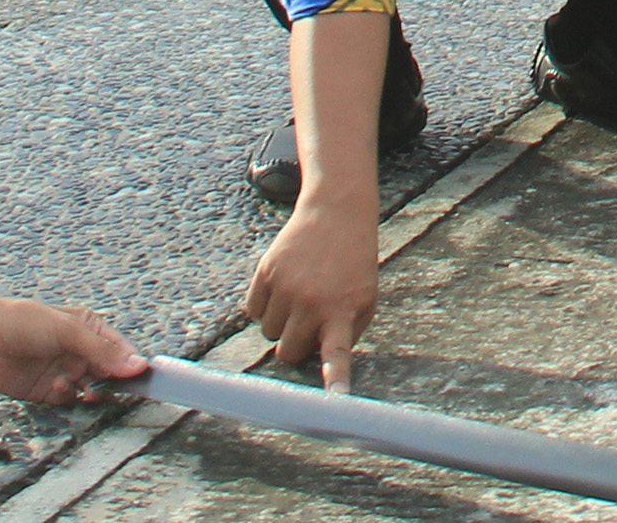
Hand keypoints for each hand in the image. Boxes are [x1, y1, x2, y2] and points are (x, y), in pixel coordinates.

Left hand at [0, 295, 145, 407]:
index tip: (144, 380)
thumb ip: (101, 351)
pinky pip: (69, 400)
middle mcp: (80, 352)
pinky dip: (68, 397)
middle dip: (114, 383)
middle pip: (110, 373)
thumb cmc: (22, 322)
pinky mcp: (47, 391)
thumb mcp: (67, 331)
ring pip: (92, 390)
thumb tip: (137, 365)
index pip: (122, 350)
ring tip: (85, 390)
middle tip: (113, 389)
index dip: (133, 365)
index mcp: (90, 329)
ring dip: (91, 392)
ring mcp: (64, 372)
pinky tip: (57, 387)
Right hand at [244, 199, 378, 391]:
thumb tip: (313, 366)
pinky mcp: (266, 271)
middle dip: (295, 346)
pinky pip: (252, 310)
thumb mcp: (364, 300)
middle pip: (287, 354)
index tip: (337, 401)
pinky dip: (264, 305)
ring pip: (267, 333)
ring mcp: (286, 286)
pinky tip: (283, 284)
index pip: (338, 354)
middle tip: (311, 322)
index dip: (335, 379)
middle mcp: (312, 302)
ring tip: (300, 296)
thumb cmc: (353, 267)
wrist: (336, 215)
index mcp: (343, 312)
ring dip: (280, 323)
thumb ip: (342, 335)